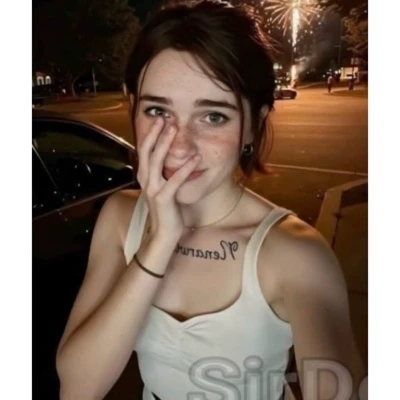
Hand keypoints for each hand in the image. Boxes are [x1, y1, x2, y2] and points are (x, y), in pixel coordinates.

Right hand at [137, 117, 200, 240]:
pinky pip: (175, 180)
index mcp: (145, 177)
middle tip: (166, 118)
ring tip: (175, 129)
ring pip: (156, 161)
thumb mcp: (161, 189)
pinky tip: (196, 158)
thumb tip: (169, 160)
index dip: (150, 134)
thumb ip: (162, 175)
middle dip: (156, 133)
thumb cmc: (165, 211)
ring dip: (166, 143)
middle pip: (147, 151)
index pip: (143, 150)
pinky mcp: (164, 199)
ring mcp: (153, 190)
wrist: (162, 234)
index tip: (160, 119)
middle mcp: (145, 181)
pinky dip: (185, 168)